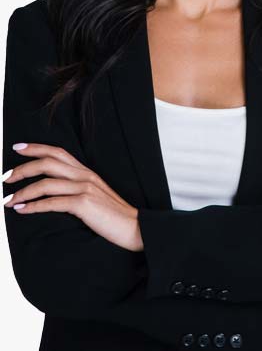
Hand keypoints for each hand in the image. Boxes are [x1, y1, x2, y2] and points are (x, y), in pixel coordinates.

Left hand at [3, 143, 143, 251]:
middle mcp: (84, 175)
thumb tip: (53, 191)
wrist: (135, 228)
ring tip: (8, 200)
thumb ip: (77, 188)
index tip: (17, 148)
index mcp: (86, 171)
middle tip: (6, 177)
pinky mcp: (84, 204)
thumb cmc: (113, 215)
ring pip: (46, 183)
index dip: (36, 148)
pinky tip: (22, 210)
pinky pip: (52, 202)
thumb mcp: (95, 195)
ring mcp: (84, 188)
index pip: (57, 152)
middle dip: (23, 168)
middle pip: (47, 163)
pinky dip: (33, 206)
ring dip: (23, 191)